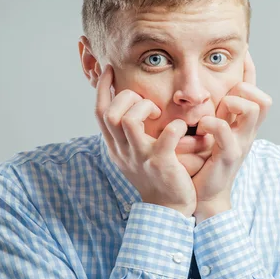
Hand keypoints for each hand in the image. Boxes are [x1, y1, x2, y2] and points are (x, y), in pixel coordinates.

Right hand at [95, 65, 196, 217]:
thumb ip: (127, 132)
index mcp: (115, 146)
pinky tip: (179, 127)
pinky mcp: (161, 164)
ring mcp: (141, 157)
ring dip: (144, 108)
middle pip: (110, 113)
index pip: (100, 112)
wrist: (168, 209)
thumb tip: (125, 105)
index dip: (102, 88)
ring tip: (157, 112)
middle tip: (143, 100)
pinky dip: (174, 127)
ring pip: (128, 121)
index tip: (110, 69)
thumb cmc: (155, 176)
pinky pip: (165, 138)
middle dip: (125, 97)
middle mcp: (124, 151)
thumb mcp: (133, 153)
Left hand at [192, 50, 271, 221]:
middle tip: (226, 98)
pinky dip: (213, 124)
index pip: (255, 91)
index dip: (251, 70)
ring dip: (233, 103)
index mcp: (242, 124)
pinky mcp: (229, 156)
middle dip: (246, 89)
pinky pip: (226, 132)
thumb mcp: (209, 131)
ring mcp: (241, 143)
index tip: (243, 51)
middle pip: (263, 99)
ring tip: (215, 111)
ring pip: (252, 109)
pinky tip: (202, 128)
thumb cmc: (204, 162)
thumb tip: (203, 87)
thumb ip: (211, 111)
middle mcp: (246, 132)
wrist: (203, 195)